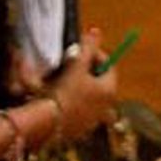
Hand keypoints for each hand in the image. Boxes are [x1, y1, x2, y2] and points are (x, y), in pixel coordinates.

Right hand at [48, 25, 119, 139]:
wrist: (50, 124)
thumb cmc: (65, 92)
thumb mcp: (77, 66)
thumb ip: (88, 48)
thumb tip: (96, 32)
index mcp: (109, 90)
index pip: (108, 64)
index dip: (95, 53)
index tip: (81, 49)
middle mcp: (107, 106)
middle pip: (100, 80)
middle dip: (88, 69)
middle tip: (73, 62)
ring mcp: (96, 118)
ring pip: (91, 94)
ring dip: (81, 84)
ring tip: (66, 78)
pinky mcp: (83, 128)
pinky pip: (82, 108)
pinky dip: (76, 99)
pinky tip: (62, 96)